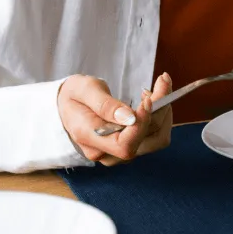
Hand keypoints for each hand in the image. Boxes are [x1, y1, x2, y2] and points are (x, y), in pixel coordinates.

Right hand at [57, 73, 173, 165]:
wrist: (68, 106)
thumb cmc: (73, 95)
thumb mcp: (83, 90)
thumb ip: (105, 105)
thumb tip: (130, 118)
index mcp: (89, 138)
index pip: (124, 145)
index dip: (141, 124)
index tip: (147, 98)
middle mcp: (106, 153)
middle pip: (145, 140)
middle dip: (160, 109)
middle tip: (162, 80)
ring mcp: (120, 154)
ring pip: (157, 138)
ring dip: (164, 112)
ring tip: (159, 86)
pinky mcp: (131, 147)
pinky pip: (155, 135)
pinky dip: (161, 116)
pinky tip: (153, 99)